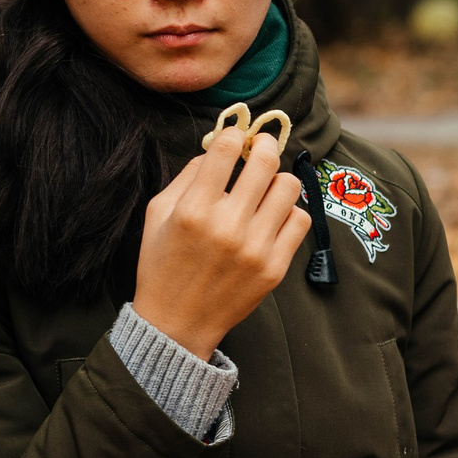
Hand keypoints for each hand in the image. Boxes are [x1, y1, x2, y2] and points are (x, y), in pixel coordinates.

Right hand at [131, 124, 310, 360]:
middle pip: (266, 162)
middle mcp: (228, 226)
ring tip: (266, 188)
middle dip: (265, 146)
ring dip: (278, 180)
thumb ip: (187, 176)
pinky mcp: (275, 267)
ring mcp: (256, 248)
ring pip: (289, 187)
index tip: (237, 136)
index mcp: (193, 209)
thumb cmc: (163, 264)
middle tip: (263, 146)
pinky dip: (288, 211)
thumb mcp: (157, 214)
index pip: (227, 150)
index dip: (234, 134)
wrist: (177, 323)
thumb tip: (219, 147)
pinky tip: (272, 216)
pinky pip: (300, 220)